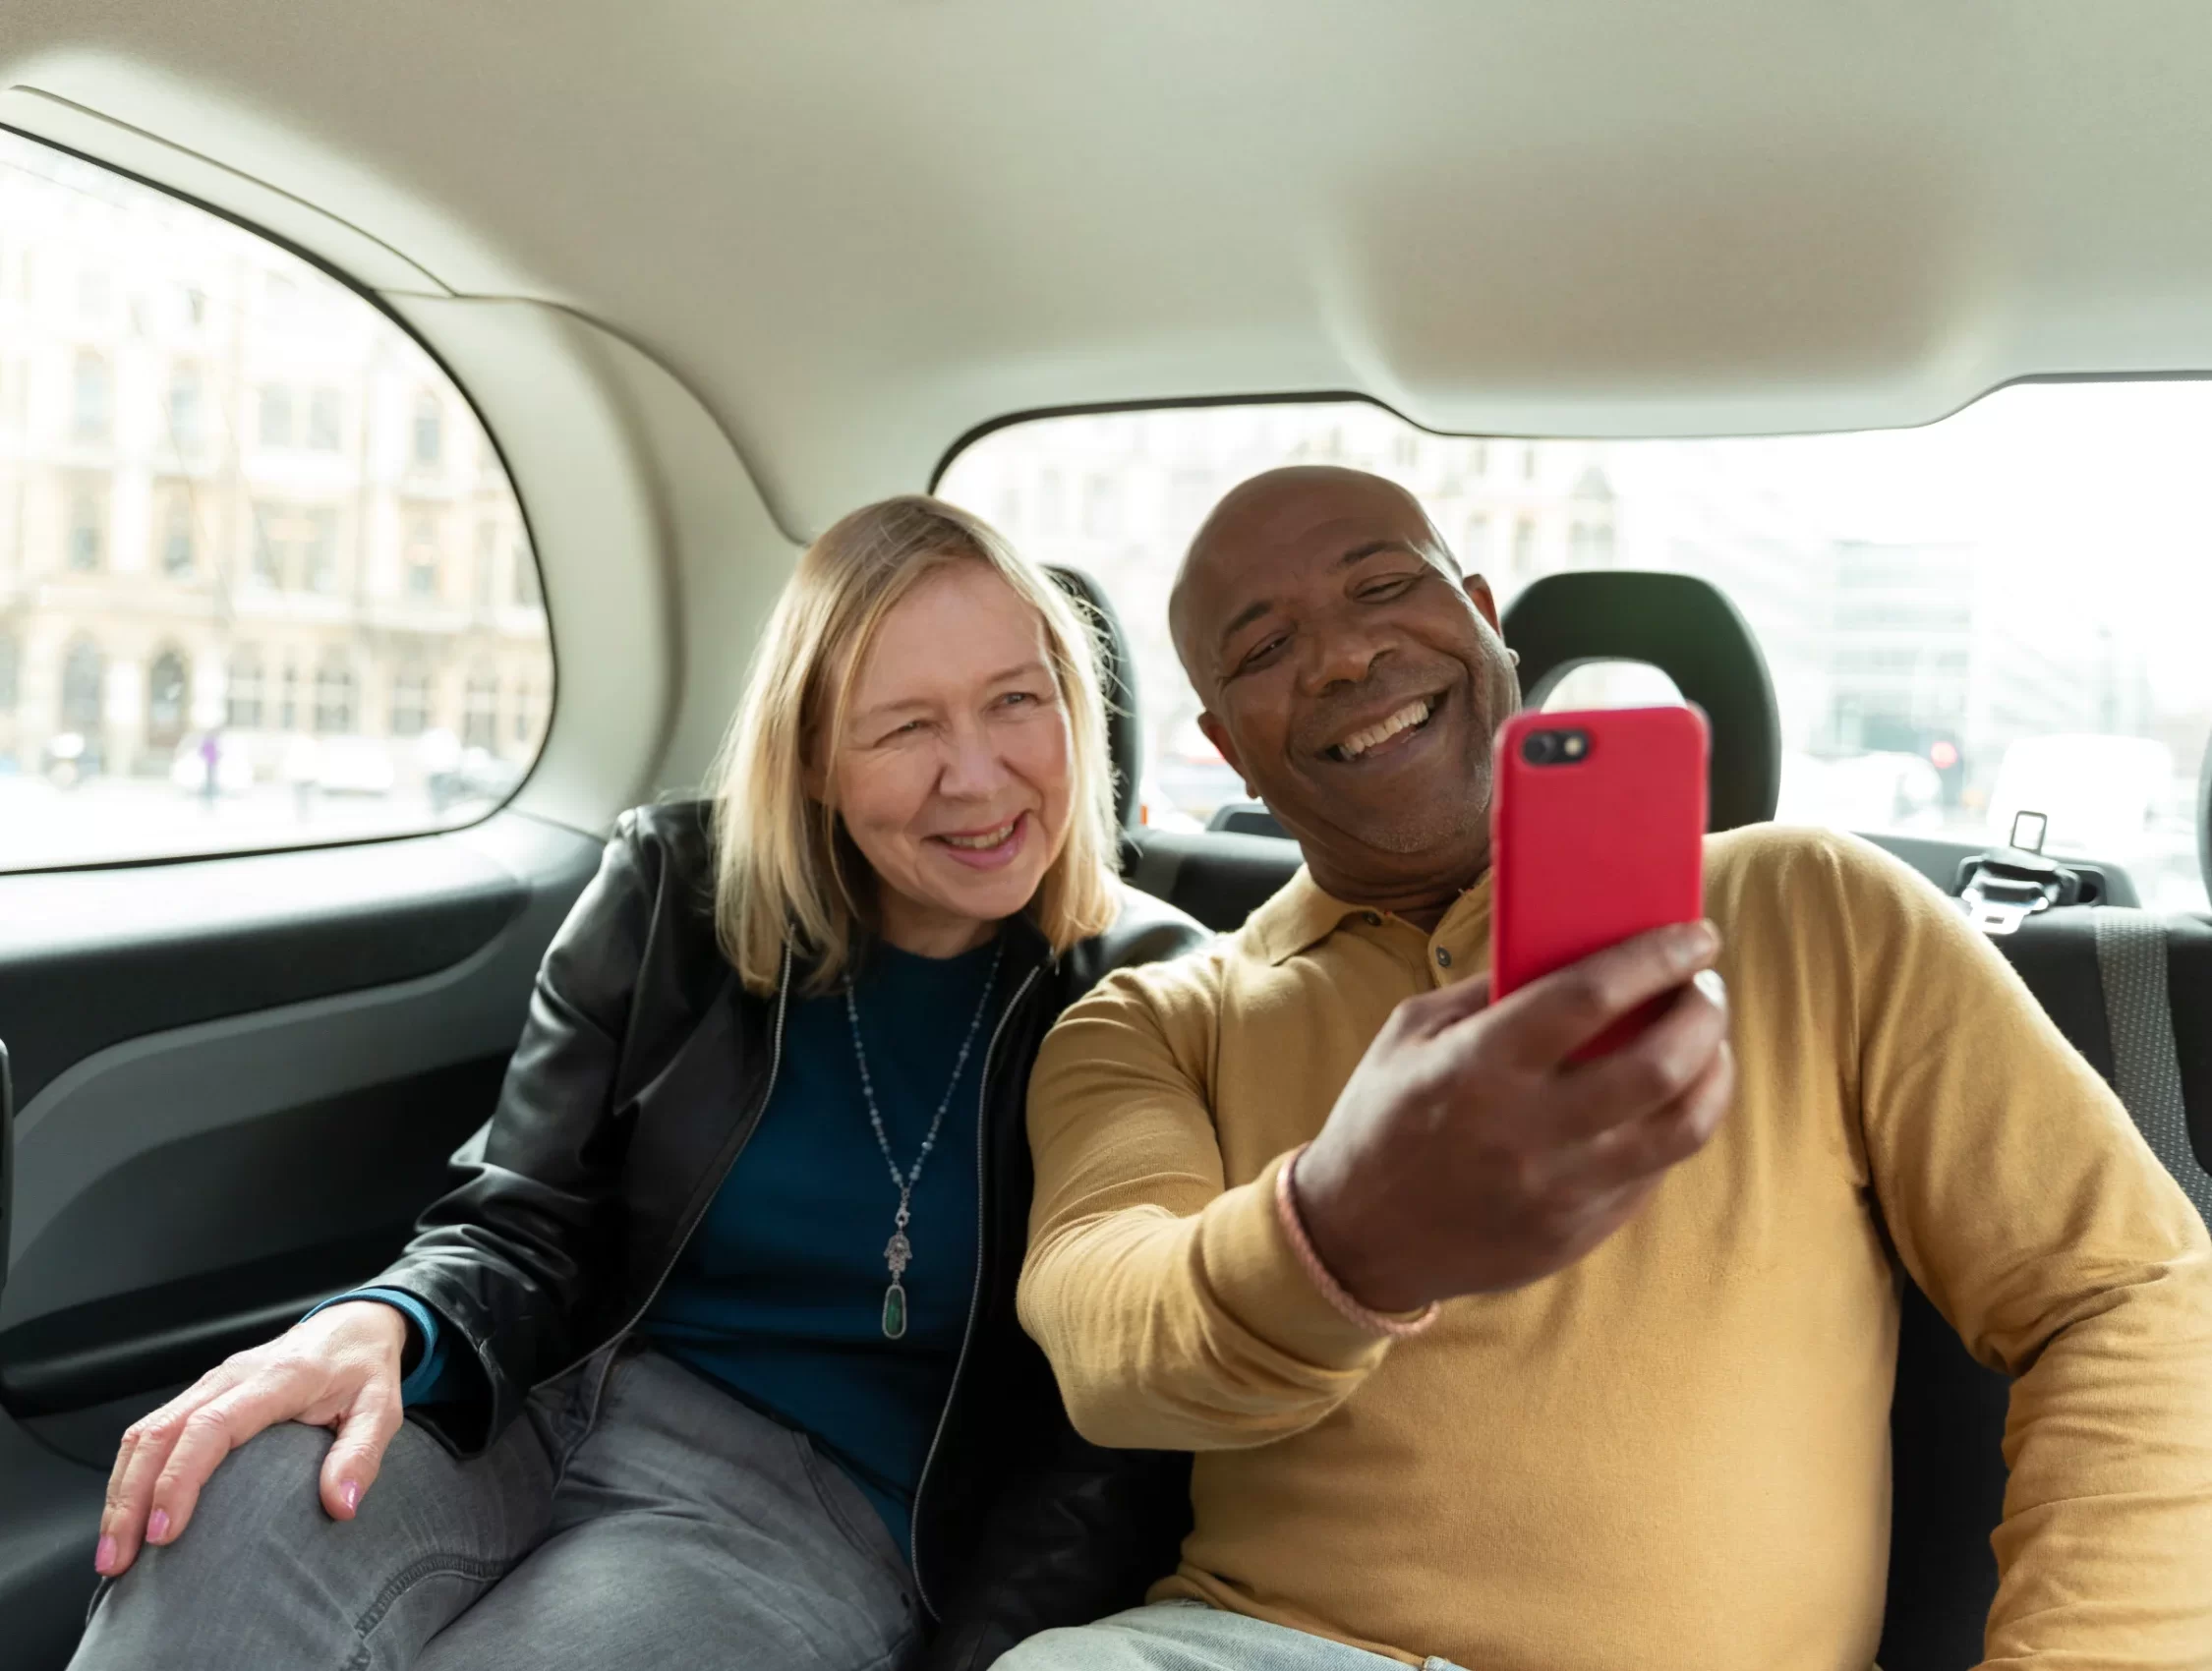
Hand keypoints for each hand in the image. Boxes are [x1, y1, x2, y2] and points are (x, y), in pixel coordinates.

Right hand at [95, 1300, 409, 1576]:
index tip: (164, 1530)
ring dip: (121, 1492)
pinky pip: (152, 1431)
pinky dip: (130, 1474)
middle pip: (161, 1433)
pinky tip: (127, 1514)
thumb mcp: (381, 1409)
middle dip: (130, 1499)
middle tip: (120, 1559)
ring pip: (145, 1432)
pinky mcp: (201, 1394)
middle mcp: (233, 1377)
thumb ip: (361, 1454)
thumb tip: (340, 1505)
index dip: (180, 1479)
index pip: (212, 1426)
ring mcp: (211, 1383)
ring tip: (114, 1551)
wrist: (353, 1325)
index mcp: (278, 1379)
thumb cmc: (363, 1370)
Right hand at [1293, 921, 1733, 1312]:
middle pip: (1658, 1064)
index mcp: (1480, 1065)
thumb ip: (1488, 991)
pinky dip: (1673, 1125)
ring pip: (1681, 1128)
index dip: (1657, 957)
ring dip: (1713, 1073)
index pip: (1591, 996)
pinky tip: (1666, 1100)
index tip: (1696, 935)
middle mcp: (1526, 1131)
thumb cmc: (1382, 1119)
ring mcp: (1558, 1190)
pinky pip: (1653, 1173)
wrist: (1355, 1239)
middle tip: (1705, 987)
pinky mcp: (1576, 1233)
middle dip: (1703, 1013)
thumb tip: (1573, 950)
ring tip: (1709, 1044)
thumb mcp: (1410, 1034)